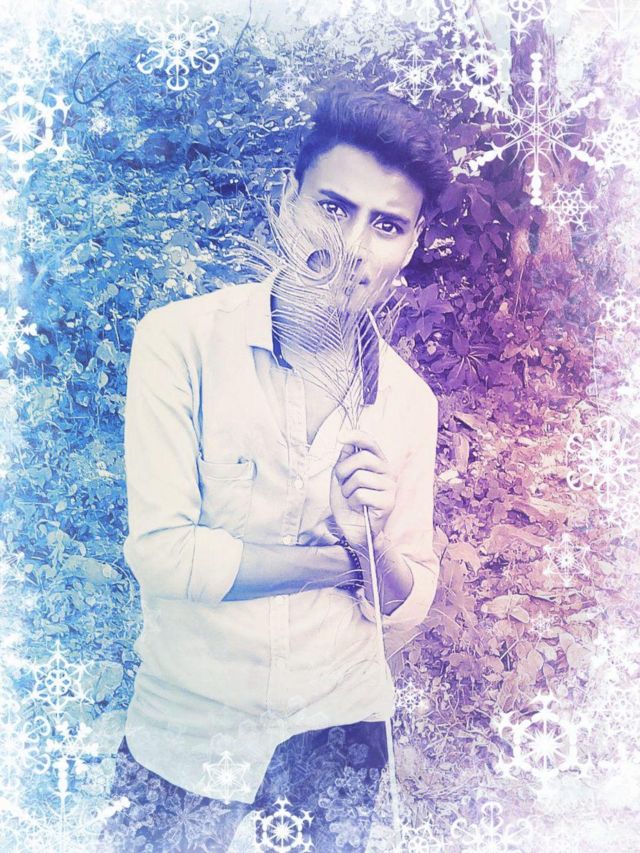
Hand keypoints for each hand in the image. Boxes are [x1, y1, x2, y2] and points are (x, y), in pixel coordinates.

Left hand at [329, 427, 397, 547]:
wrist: (352, 529)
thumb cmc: (348, 503)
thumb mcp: (341, 478)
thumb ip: (344, 460)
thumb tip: (347, 443)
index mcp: (377, 463)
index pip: (370, 443)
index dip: (356, 436)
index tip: (340, 437)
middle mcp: (386, 472)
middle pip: (363, 458)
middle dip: (344, 471)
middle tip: (343, 484)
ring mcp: (390, 487)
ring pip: (360, 477)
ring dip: (347, 490)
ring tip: (351, 498)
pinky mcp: (388, 502)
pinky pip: (362, 494)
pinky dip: (353, 502)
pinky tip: (358, 508)